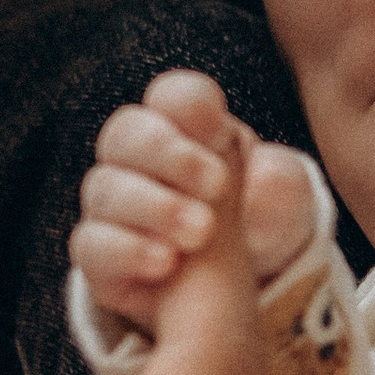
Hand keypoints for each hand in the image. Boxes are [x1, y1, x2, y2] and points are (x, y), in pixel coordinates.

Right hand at [71, 67, 316, 334]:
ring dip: (155, 207)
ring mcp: (112, 207)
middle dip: (169, 154)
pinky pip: (92, 245)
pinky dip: (128, 250)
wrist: (242, 278)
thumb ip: (279, 183)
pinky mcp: (101, 257)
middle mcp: (138, 160)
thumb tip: (259, 182)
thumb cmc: (258, 220)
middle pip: (126, 133)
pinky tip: (165, 262)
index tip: (219, 134)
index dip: (191, 107)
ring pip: (105, 188)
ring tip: (201, 232)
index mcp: (187, 128)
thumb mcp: (282, 201)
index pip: (173, 96)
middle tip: (217, 185)